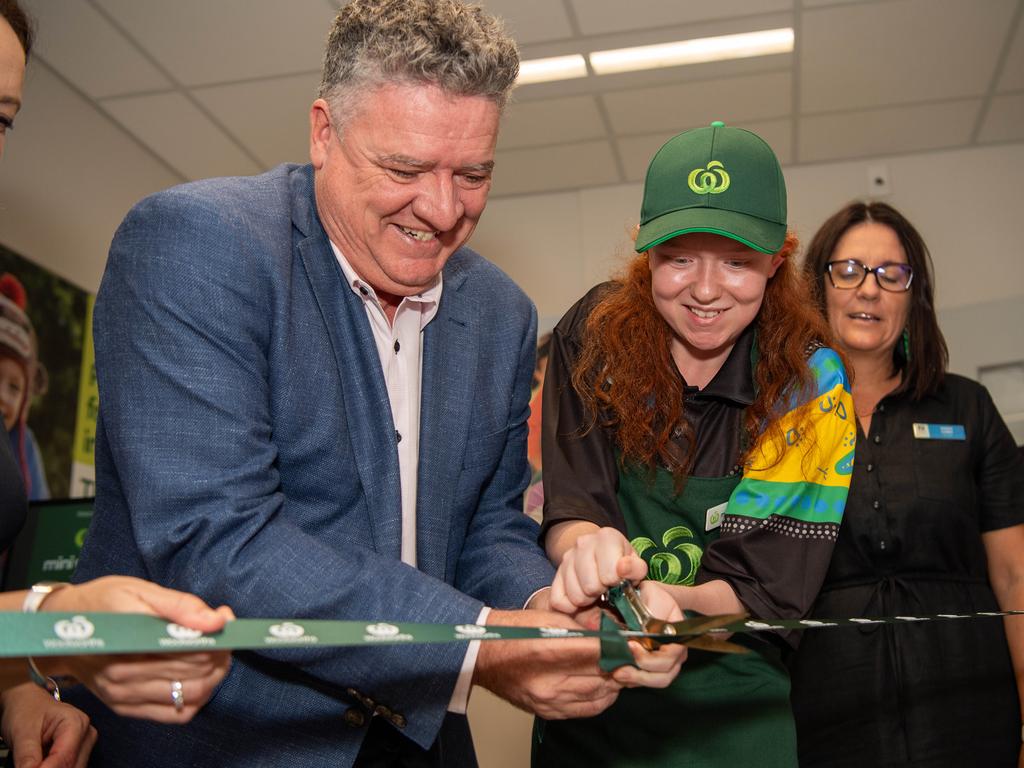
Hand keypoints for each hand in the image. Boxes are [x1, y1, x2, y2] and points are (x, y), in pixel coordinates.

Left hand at [0, 683, 96, 767]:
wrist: (28, 704)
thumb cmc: (26, 711)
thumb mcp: (22, 732)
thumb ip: (27, 756)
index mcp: (76, 723)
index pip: (64, 758)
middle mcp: (86, 734)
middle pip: (72, 766)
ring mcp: (85, 744)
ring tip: (34, 765)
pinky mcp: (79, 753)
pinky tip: (41, 765)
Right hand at [40, 576, 233, 722]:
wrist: (61, 629)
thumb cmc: (102, 604)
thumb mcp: (139, 591)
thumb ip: (181, 606)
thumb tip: (217, 620)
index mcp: (128, 643)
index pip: (189, 651)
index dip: (216, 639)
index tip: (226, 623)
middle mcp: (122, 676)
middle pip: (194, 674)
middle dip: (220, 655)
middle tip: (225, 637)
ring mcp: (123, 695)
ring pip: (189, 697)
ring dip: (214, 677)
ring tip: (217, 655)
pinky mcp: (125, 707)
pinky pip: (174, 714)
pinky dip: (197, 698)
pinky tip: (200, 678)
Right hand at [473, 608, 620, 719]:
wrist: (483, 654)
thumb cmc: (516, 629)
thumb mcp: (551, 616)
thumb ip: (584, 626)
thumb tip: (617, 632)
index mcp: (549, 649)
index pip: (599, 652)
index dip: (621, 647)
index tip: (635, 642)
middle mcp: (549, 681)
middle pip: (602, 676)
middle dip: (621, 664)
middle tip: (633, 655)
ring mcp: (548, 700)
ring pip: (599, 694)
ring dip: (614, 682)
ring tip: (619, 668)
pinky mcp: (547, 712)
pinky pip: (587, 709)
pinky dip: (602, 697)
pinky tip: (604, 685)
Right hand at [549, 527, 646, 614]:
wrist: (601, 557)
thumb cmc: (621, 564)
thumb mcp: (635, 566)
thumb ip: (635, 569)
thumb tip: (622, 568)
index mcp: (607, 536)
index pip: (609, 573)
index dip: (615, 582)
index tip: (618, 580)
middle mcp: (583, 542)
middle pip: (590, 586)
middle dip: (600, 592)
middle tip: (606, 587)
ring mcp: (567, 557)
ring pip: (575, 595)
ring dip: (587, 600)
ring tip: (595, 591)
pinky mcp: (556, 574)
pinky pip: (558, 601)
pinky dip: (570, 606)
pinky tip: (581, 597)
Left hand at [611, 580, 686, 688]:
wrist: (651, 600)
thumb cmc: (652, 596)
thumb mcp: (652, 596)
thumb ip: (651, 614)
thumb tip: (644, 634)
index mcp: (679, 636)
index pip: (670, 656)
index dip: (649, 658)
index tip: (630, 646)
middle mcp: (678, 653)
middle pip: (665, 674)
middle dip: (640, 674)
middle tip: (619, 669)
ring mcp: (669, 662)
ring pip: (657, 681)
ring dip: (636, 680)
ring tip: (617, 673)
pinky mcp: (656, 667)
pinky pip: (648, 680)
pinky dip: (634, 680)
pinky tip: (620, 672)